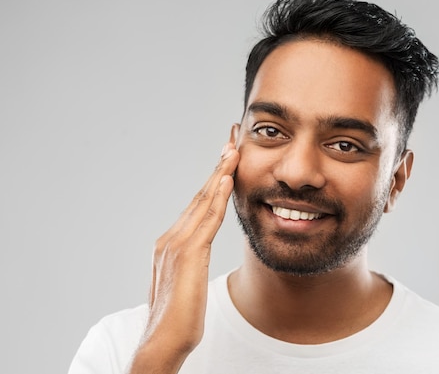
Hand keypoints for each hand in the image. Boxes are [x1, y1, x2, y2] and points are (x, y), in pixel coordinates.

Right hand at [127, 142, 238, 373]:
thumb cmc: (178, 317)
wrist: (161, 342)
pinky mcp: (188, 255)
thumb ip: (192, 261)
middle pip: (201, 194)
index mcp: (173, 242)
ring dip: (220, 172)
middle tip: (232, 139)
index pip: (198, 203)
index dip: (214, 178)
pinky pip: (207, 220)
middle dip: (218, 165)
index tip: (228, 157)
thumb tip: (199, 252)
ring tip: (233, 148)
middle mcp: (172, 237)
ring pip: (204, 201)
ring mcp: (178, 244)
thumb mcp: (187, 281)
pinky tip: (227, 179)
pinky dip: (217, 198)